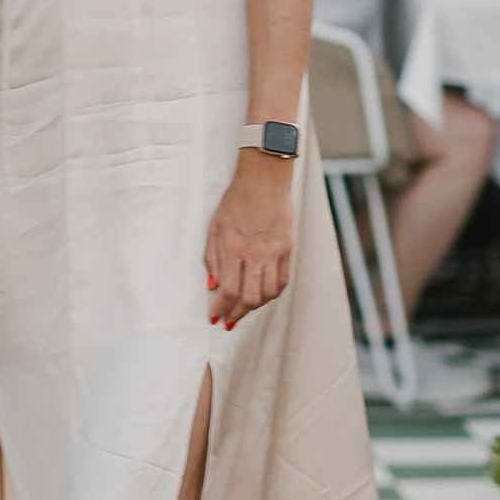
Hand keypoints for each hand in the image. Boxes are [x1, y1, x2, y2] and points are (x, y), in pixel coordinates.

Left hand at [206, 158, 293, 326]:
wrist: (265, 180)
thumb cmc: (236, 200)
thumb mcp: (215, 226)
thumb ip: (212, 257)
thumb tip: (212, 285)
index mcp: (234, 248)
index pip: (228, 290)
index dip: (221, 308)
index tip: (215, 317)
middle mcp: (256, 254)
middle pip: (249, 298)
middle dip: (237, 314)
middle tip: (229, 319)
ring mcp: (274, 253)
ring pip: (268, 294)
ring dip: (255, 307)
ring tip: (244, 308)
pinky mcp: (287, 249)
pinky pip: (282, 281)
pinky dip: (272, 294)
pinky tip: (263, 296)